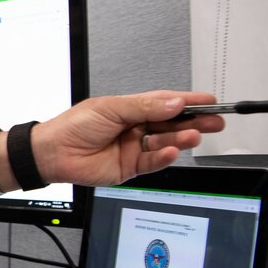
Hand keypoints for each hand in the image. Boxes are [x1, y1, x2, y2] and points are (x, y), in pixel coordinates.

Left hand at [0, 91, 225, 189]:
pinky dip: (164, 157)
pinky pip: (153, 162)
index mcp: (131, 109)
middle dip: (194, 122)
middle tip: (214, 120)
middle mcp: (136, 128)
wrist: (53, 153)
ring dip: (181, 139)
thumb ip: (145, 107)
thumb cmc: (74, 126)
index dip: (188, 102)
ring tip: (194, 135)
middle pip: (172, 124)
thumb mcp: (111, 108)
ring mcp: (134, 147)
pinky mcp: (130, 167)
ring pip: (166, 143)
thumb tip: (174, 103)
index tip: (209, 101)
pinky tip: (172, 152)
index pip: (166, 103)